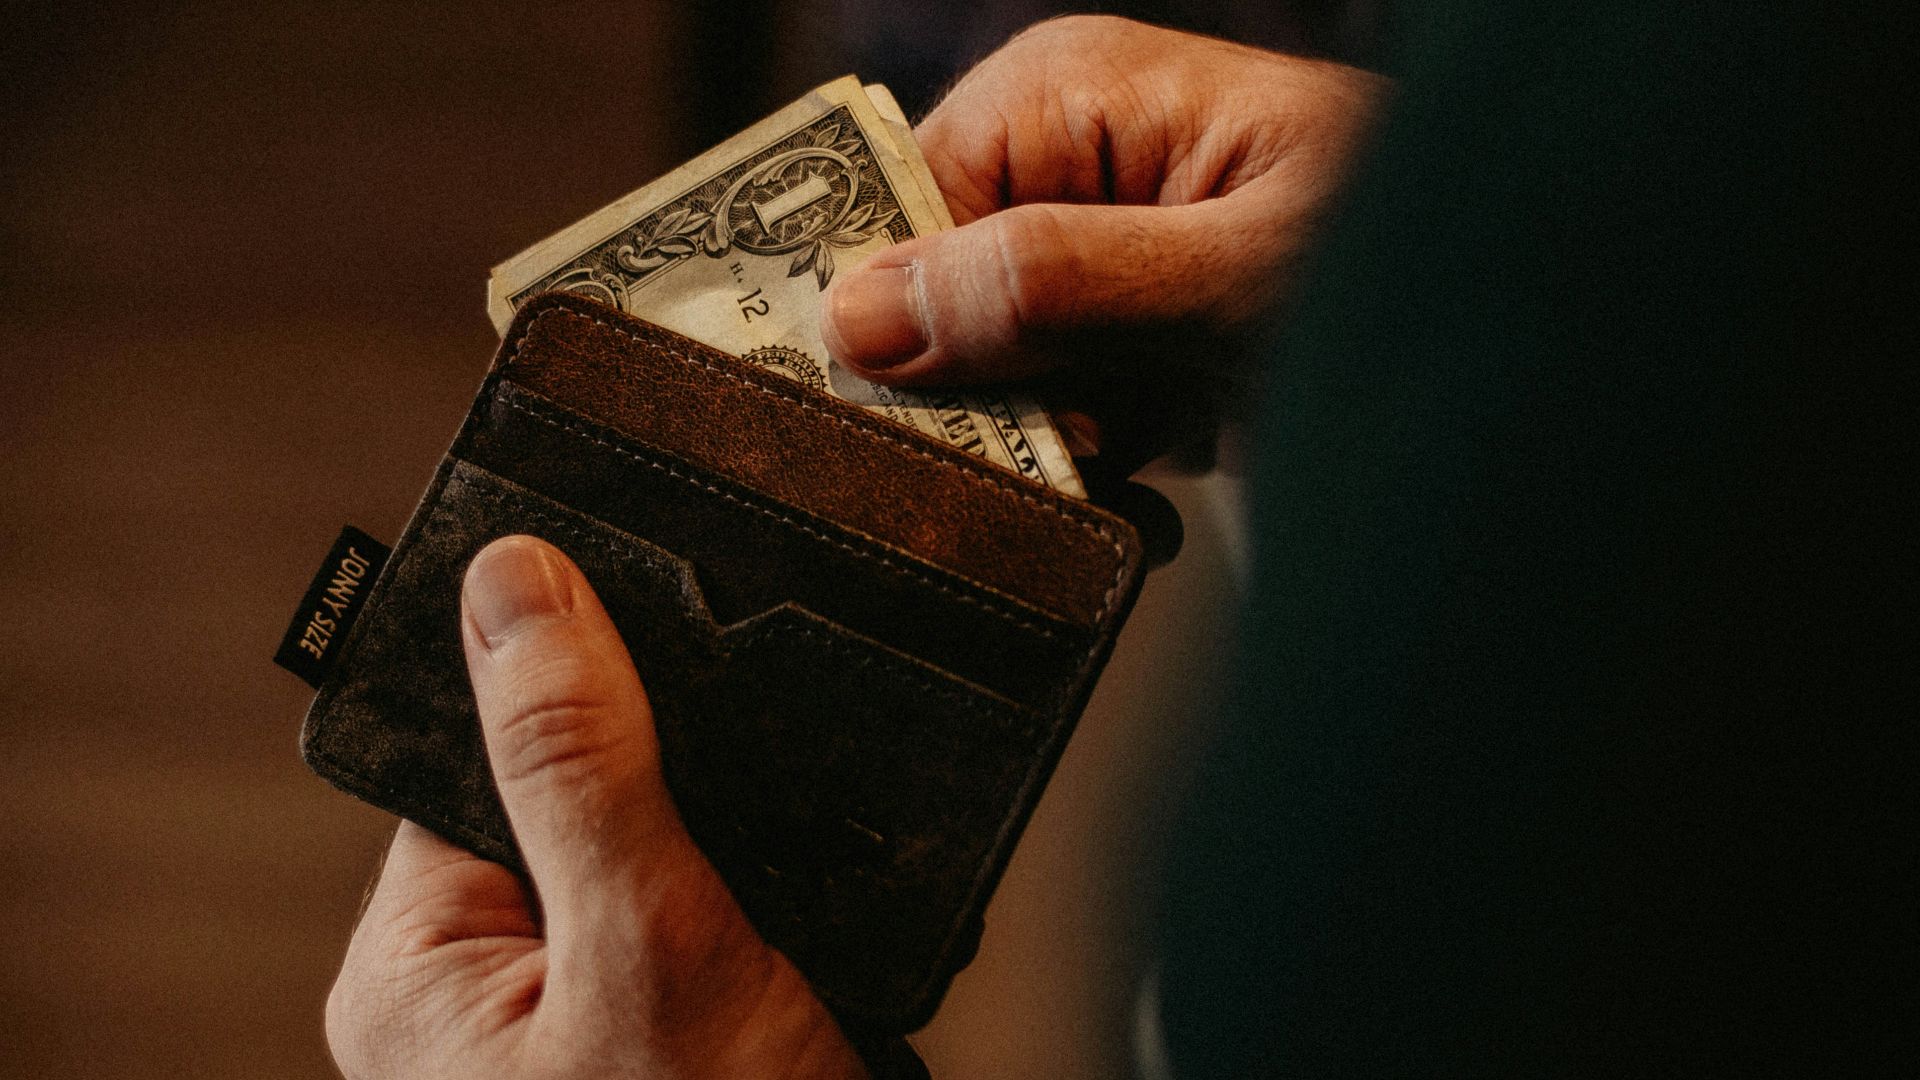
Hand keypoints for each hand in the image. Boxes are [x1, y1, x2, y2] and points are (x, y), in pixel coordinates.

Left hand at [326, 536, 864, 1079]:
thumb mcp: (649, 946)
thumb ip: (579, 765)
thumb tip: (515, 586)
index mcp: (422, 968)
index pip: (477, 756)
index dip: (572, 694)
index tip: (659, 636)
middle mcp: (489, 990)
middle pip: (583, 795)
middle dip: (684, 790)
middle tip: (747, 841)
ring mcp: (586, 1013)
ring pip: (666, 845)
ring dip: (744, 849)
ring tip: (783, 914)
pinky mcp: (673, 1024)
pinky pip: (716, 904)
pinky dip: (775, 895)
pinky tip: (808, 928)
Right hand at [821, 16, 1385, 473]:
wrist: (1551, 333)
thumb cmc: (1431, 256)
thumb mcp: (1234, 279)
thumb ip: (1051, 286)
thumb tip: (863, 313)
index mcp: (1071, 94)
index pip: (896, 207)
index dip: (899, 322)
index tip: (949, 419)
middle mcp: (1071, 162)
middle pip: (933, 300)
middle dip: (989, 402)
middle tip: (1079, 452)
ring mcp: (1103, 254)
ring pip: (988, 376)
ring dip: (1054, 451)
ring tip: (1140, 473)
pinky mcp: (1135, 333)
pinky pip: (1056, 410)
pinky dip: (1100, 468)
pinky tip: (1155, 492)